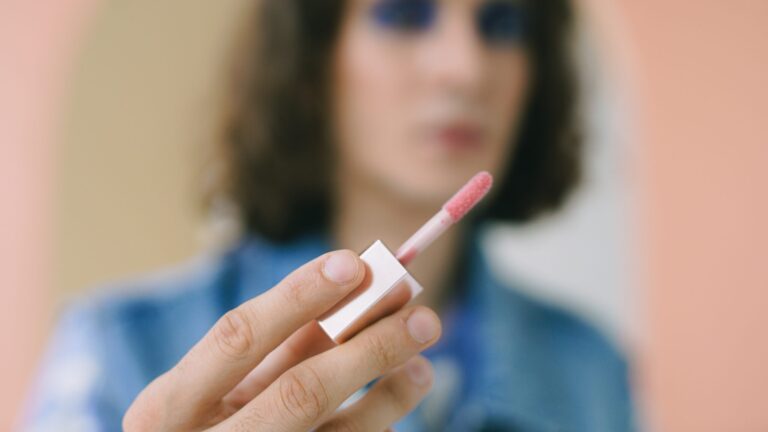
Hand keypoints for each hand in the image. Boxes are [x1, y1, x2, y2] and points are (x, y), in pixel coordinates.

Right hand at [123, 249, 441, 430]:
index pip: (237, 336)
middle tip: (422, 316)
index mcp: (168, 404)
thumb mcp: (220, 384)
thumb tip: (357, 283)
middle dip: (367, 349)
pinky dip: (378, 421)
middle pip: (300, 391)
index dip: (298, 296)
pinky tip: (402, 393)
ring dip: (388, 393)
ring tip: (422, 361)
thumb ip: (278, 344)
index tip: (355, 263)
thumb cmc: (208, 422)